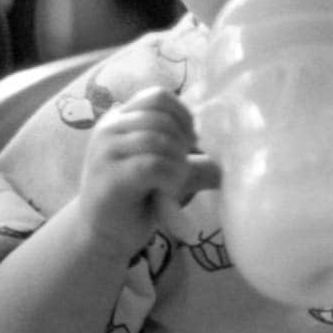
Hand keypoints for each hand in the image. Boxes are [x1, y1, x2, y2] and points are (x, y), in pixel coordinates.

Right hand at [78, 86, 217, 256]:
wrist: (102, 236)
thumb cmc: (136, 200)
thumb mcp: (166, 171)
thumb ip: (192, 158)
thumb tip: (230, 158)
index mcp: (119, 119)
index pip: (157, 96)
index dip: (183, 115)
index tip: (191, 141)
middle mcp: (108, 129)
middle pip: (160, 117)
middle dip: (182, 141)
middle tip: (183, 167)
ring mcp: (105, 152)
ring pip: (158, 138)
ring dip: (178, 161)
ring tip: (176, 181)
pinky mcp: (110, 178)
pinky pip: (153, 165)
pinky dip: (171, 176)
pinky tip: (169, 191)